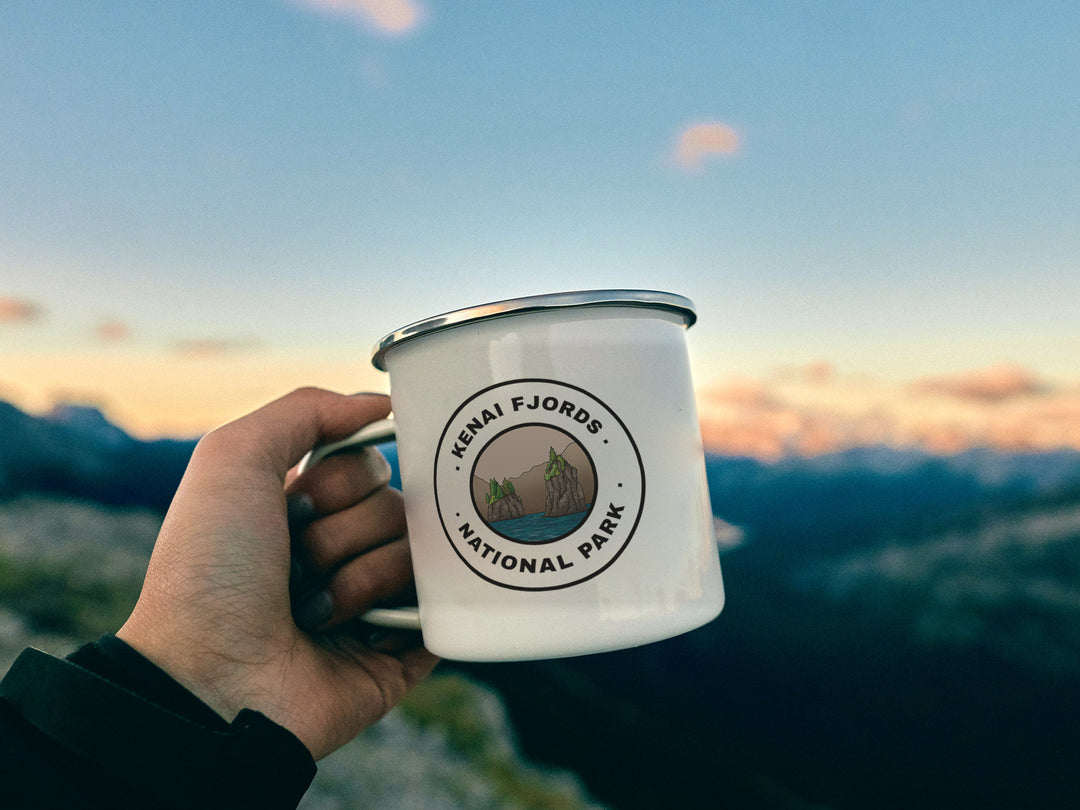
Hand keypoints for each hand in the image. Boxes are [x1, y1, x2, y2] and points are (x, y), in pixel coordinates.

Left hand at [117, 388, 437, 759]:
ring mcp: (376, 601)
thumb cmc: (210, 569)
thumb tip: (385, 402)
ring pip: (420, 552)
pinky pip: (442, 607)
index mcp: (308, 508)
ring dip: (358, 578)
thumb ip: (307, 408)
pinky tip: (359, 632)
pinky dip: (398, 613)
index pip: (371, 464)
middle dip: (344, 531)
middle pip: (400, 504)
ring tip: (312, 612)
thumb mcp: (233, 456)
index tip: (293, 505)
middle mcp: (344, 549)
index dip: (339, 480)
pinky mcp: (403, 649)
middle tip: (297, 565)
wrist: (210, 680)